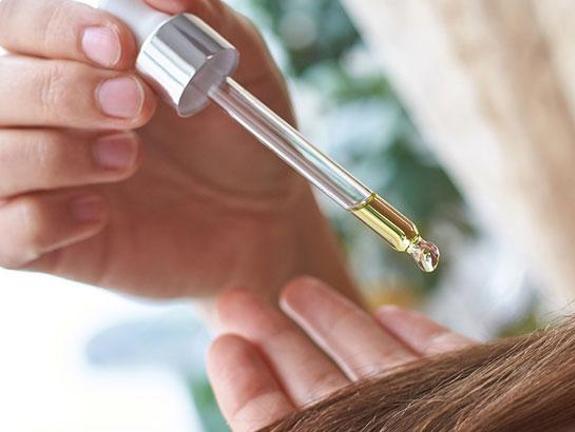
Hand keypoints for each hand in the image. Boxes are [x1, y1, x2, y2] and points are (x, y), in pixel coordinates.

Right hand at [0, 0, 351, 297]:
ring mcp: (43, 181)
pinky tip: (100, 214)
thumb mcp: (241, 69)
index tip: (118, 47)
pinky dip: (43, 220)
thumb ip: (204, 21)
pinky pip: (2, 233)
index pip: (17, 24)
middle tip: (137, 106)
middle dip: (61, 91)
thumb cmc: (240, 138)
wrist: (264, 217)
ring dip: (53, 155)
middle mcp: (47, 116)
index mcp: (77, 62)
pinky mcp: (51, 242)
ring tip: (129, 158)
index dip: (53, 27)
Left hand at [208, 277, 474, 430]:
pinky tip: (391, 312)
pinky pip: (453, 364)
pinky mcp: (509, 400)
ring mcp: (462, 423)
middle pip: (326, 398)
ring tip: (295, 288)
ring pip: (384, 373)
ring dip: (338, 327)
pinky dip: (420, 337)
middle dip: (280, 348)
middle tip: (237, 301)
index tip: (222, 343)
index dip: (252, 392)